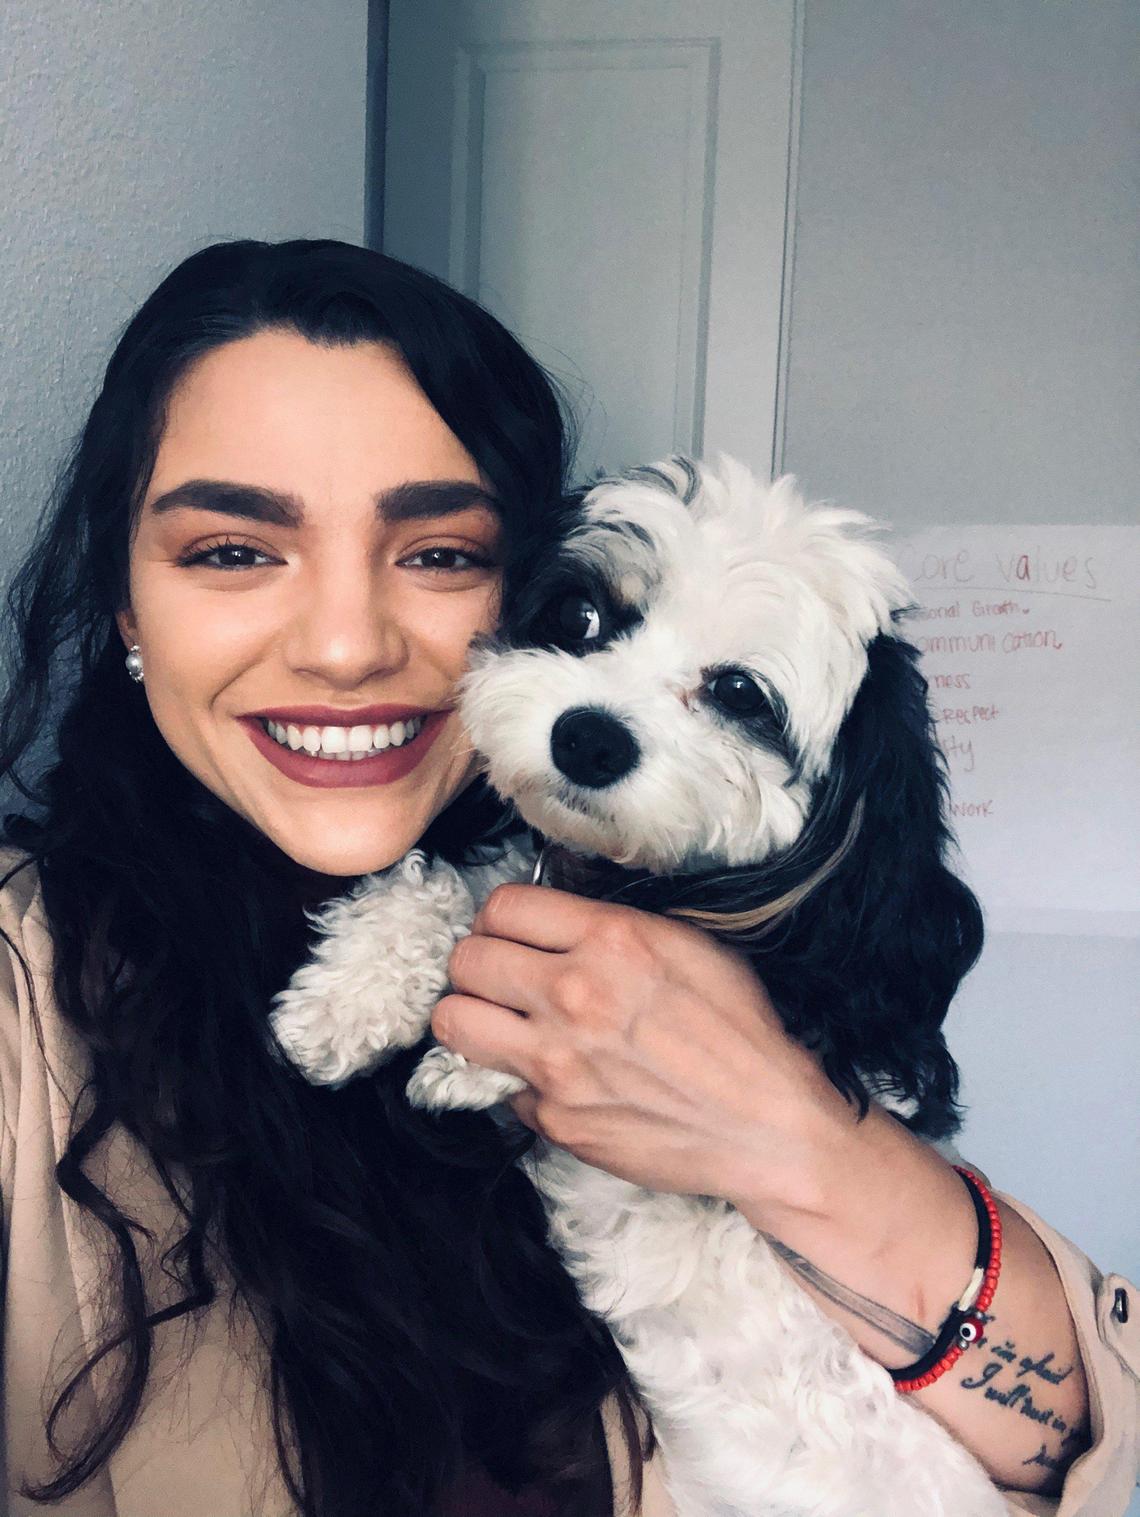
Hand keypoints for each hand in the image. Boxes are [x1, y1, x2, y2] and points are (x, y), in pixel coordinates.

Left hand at [431, 883, 850, 1212]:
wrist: (769, 1127)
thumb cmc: (741, 1032)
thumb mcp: (689, 946)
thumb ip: (611, 928)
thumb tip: (548, 925)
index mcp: (611, 940)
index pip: (502, 906)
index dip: (501, 917)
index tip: (513, 932)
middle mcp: (573, 995)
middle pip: (465, 960)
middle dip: (477, 962)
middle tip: (500, 975)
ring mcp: (556, 1062)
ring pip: (453, 1020)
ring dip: (471, 1014)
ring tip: (500, 1020)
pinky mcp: (554, 1118)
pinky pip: (500, 1085)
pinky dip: (518, 1080)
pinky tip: (555, 1077)